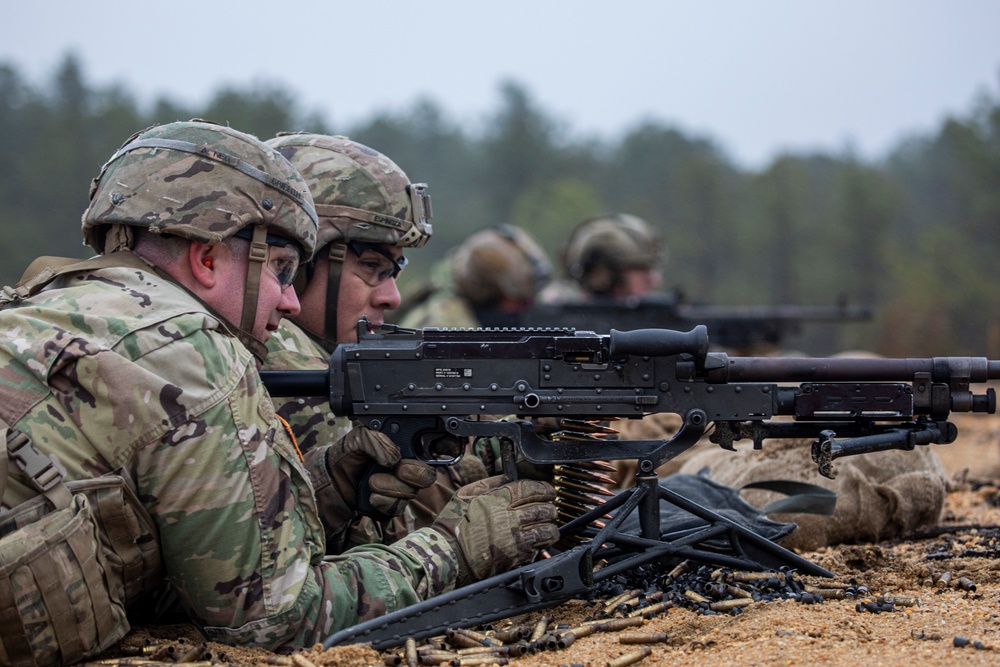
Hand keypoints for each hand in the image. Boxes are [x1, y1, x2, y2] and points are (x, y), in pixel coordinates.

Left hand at [326, 427, 436, 521]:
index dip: (445, 449)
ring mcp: (401, 491)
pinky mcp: (391, 509)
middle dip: (410, 473)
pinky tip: (371, 494)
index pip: (436, 448)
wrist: (331, 480)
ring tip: (371, 480)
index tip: (443, 450)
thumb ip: (376, 440)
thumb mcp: (358, 437)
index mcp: (407, 449)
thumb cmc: (348, 454)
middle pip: (427, 476)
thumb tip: (394, 458)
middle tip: (393, 467)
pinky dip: (381, 501)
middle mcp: (409, 470)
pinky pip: (395, 509)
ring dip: (389, 487)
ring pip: (410, 494)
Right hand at [430, 475, 558, 585]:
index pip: (529, 489)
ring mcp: (514, 540)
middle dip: (550, 508)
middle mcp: (508, 518)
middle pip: (542, 508)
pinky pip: (538, 549)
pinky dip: (541, 544)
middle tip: (549, 508)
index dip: (544, 489)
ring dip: (550, 527)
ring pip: (545, 530)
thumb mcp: (464, 495)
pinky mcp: (516, 558)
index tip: (548, 491)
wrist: (447, 555)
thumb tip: (507, 477)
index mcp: (497, 500)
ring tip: (548, 525)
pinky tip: (537, 541)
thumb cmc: (453, 525)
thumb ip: (488, 483)